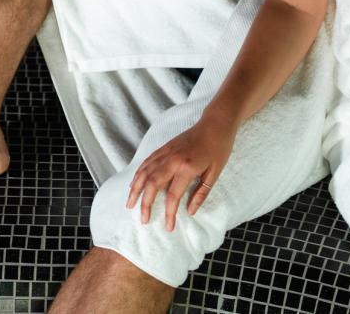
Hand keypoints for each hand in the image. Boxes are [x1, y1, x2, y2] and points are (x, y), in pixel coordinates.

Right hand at [126, 115, 235, 230]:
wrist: (215, 123)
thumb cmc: (219, 149)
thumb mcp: (215, 173)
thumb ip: (201, 193)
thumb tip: (190, 212)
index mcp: (187, 168)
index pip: (173, 196)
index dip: (169, 214)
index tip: (169, 227)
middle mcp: (173, 160)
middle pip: (152, 184)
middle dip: (145, 203)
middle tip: (143, 219)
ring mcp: (166, 152)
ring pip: (145, 172)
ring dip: (135, 189)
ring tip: (130, 204)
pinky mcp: (164, 147)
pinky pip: (146, 162)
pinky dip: (138, 174)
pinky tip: (134, 184)